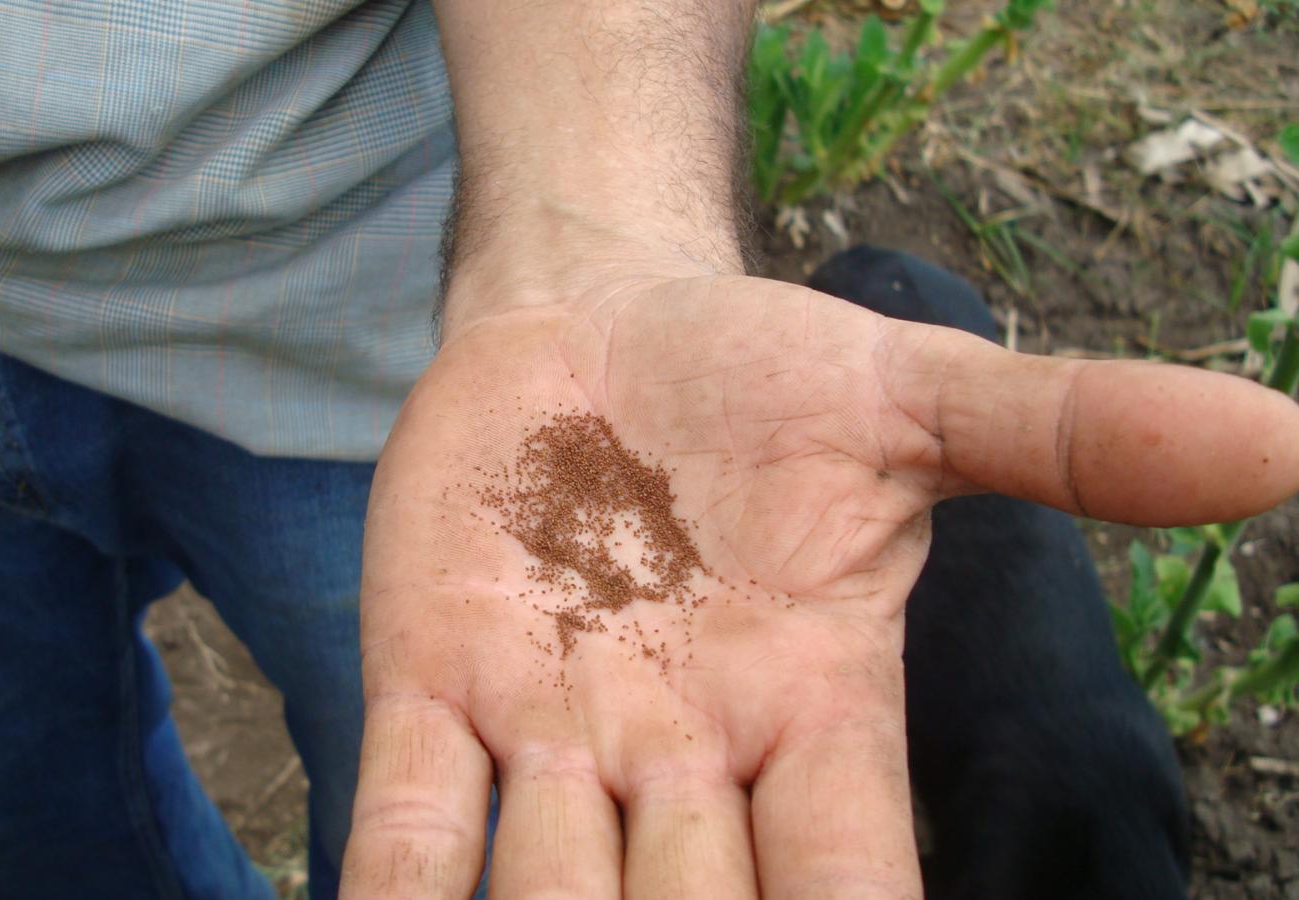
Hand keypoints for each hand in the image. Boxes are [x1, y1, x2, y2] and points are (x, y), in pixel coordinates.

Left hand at [340, 271, 1298, 897]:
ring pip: (549, 892)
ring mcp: (547, 728)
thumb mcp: (917, 400)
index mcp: (816, 714)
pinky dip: (393, 887)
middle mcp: (682, 756)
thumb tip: (1287, 444)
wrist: (592, 314)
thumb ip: (1073, 437)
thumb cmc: (757, 373)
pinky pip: (411, 816)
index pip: (851, 882)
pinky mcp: (430, 678)